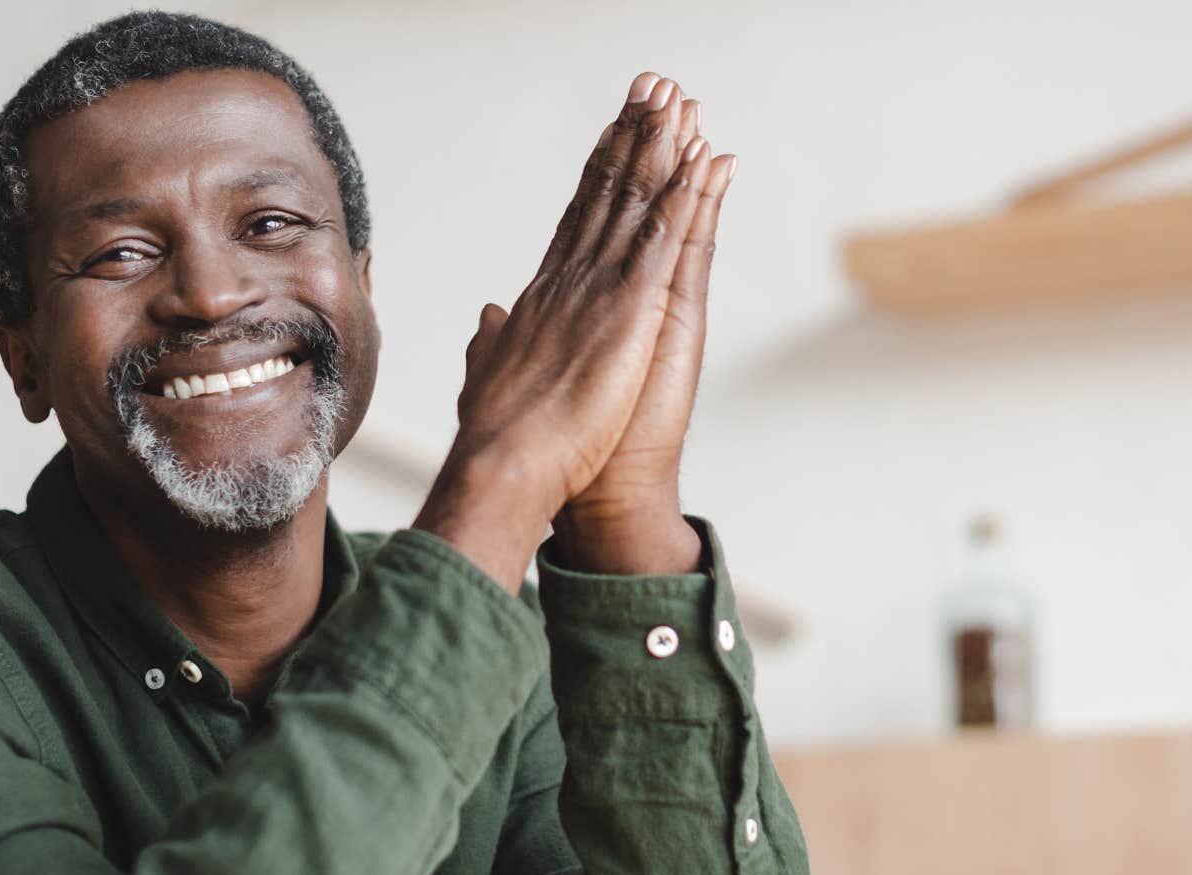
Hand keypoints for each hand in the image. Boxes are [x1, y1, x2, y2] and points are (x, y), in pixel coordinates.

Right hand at [414, 72, 713, 591]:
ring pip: (635, 204)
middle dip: (630, 139)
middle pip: (606, 196)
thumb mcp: (491, 375)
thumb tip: (490, 313)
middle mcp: (569, 281)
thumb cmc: (498, 440)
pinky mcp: (628, 312)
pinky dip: (683, 197)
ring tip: (678, 102)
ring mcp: (598, 291)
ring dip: (660, 150)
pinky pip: (662, 240)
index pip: (576, 222)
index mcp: (543, 299)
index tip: (612, 132)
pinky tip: (701, 161)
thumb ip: (492, 339)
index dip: (598, 173)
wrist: (503, 468)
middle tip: (650, 90)